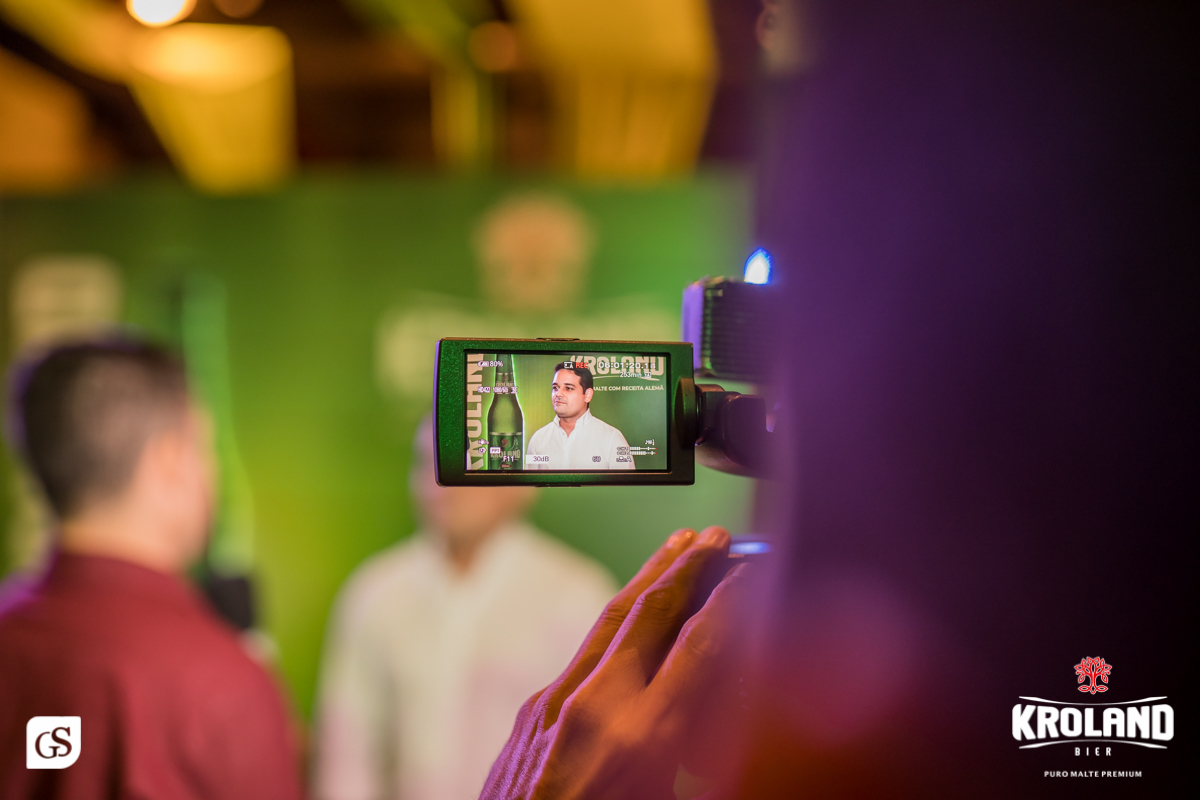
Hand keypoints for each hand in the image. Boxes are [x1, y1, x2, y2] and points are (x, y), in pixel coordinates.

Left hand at [480, 526, 750, 799]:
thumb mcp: (672, 795)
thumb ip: (704, 743)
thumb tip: (732, 693)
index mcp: (644, 739)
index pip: (702, 643)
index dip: (734, 599)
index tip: (756, 569)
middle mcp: (595, 708)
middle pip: (651, 612)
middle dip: (688, 566)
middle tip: (716, 536)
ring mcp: (553, 707)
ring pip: (610, 620)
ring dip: (648, 578)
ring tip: (676, 547)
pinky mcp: (527, 716)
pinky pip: (582, 652)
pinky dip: (615, 621)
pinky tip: (631, 613)